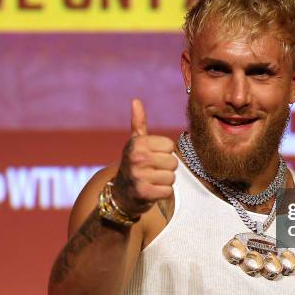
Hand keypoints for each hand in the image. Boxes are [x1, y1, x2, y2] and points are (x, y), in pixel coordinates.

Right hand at [112, 98, 177, 216]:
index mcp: (138, 143)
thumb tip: (135, 101)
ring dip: (164, 182)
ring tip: (151, 181)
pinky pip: (168, 191)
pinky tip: (151, 191)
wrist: (120, 194)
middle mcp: (137, 157)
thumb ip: (138, 123)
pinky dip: (162, 193)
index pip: (170, 146)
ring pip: (171, 177)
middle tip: (152, 171)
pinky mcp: (143, 192)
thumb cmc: (134, 164)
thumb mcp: (135, 143)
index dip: (164, 153)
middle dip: (166, 169)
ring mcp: (139, 175)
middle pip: (173, 162)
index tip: (152, 157)